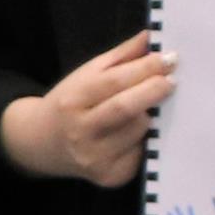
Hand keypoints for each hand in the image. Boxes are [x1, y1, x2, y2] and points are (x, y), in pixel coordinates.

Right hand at [4, 31, 173, 187]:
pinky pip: (141, 153)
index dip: (146, 68)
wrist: (42, 143)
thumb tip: (151, 37)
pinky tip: (138, 131)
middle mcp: (80, 132)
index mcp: (73, 101)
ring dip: (150, 115)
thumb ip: (121, 56)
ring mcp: (95, 158)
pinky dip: (145, 139)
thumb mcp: (87, 74)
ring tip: (148, 107)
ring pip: (139, 130)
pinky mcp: (110, 176)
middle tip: (172, 81)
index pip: (115, 82)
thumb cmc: (71, 103)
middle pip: (127, 108)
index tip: (169, 59)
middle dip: (154, 90)